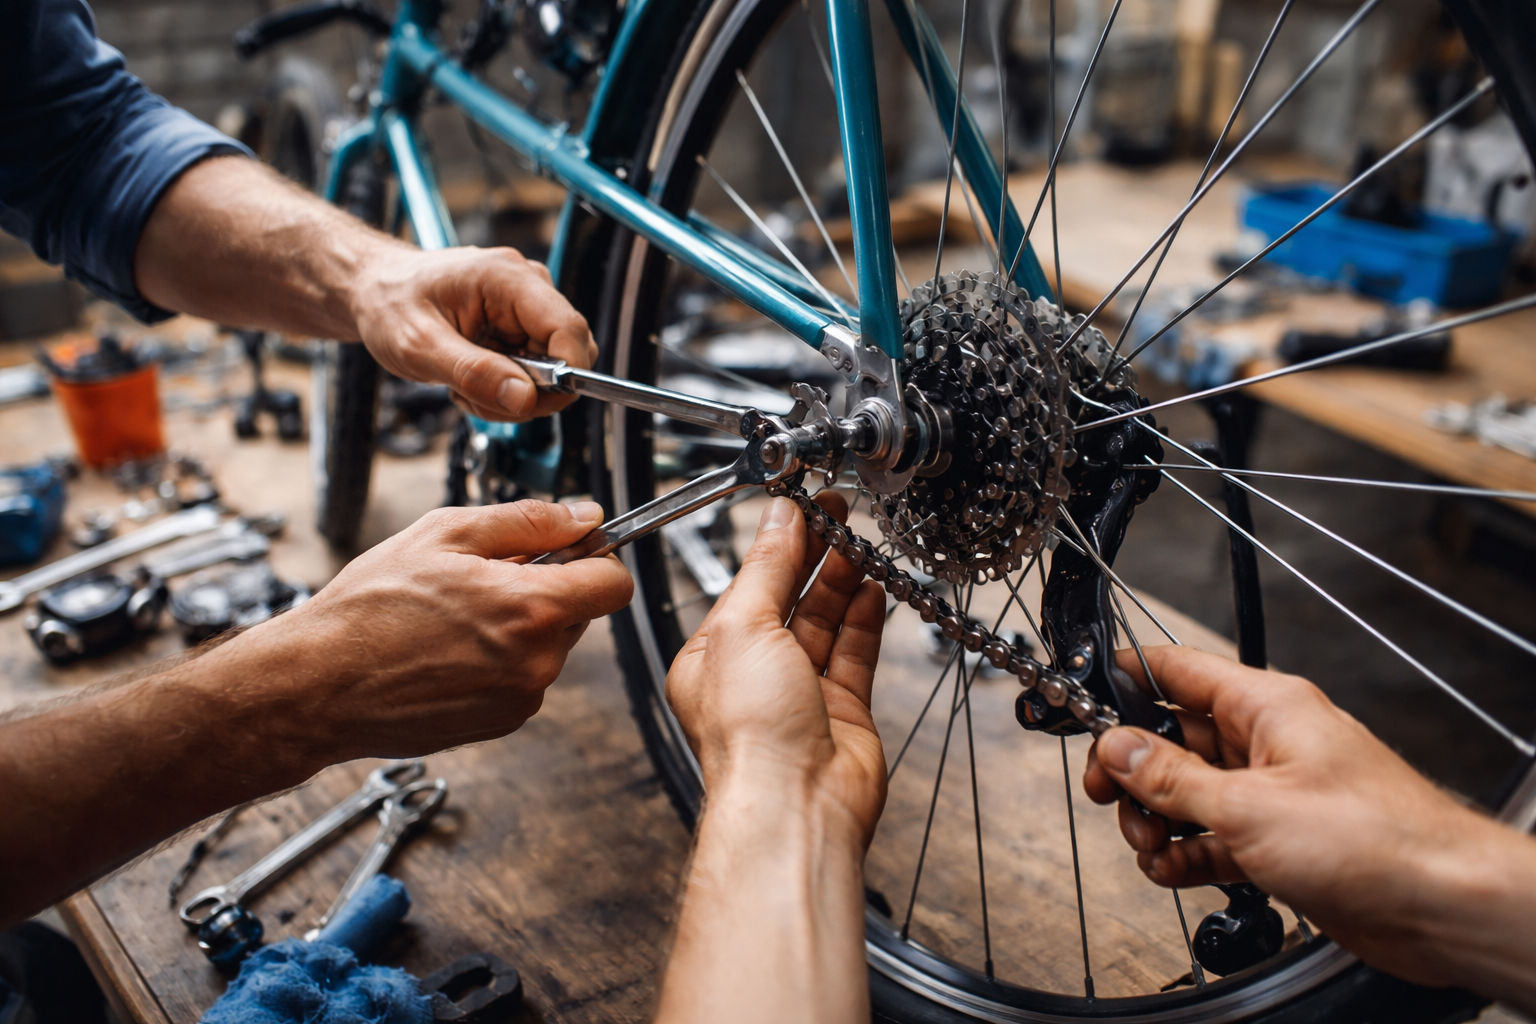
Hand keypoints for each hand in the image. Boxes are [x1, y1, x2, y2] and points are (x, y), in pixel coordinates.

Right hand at [268, 500, 631, 758]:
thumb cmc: (369, 609)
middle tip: (482, 579)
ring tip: (454, 618)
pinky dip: (499, 661)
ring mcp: (521, 699)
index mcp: (531, 608)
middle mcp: (537, 661)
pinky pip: (523, 678)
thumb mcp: (445, 534)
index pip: (615, 583)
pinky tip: (448, 651)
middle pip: (580, 612)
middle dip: (545, 589)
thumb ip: (528, 521)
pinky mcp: (501, 723)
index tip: (569, 550)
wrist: (318, 685)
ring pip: (549, 646)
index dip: (596, 558)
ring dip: (519, 626)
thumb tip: (583, 516)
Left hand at [349, 245, 596, 420]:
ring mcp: (527, 307)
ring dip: (511, 394)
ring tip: (464, 384)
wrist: (374, 291)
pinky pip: (535, 373)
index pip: (570, 329)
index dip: (565, 375)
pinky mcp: (521, 327)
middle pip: (567, 356)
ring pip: (553, 372)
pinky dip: (504, 389)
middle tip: (476, 395)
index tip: (529, 402)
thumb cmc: (389, 303)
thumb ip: (473, 372)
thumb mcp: (419, 346)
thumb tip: (525, 398)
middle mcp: (527, 287)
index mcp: (507, 278)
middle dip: (527, 393)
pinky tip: (471, 378)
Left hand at [665, 494, 887, 845]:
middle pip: (788, 599)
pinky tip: (871, 587)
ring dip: (841, 580)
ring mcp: (800, 694)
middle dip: (813, 556)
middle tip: (838, 516)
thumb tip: (778, 521)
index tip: (802, 508)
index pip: (747, 584)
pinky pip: (854, 652)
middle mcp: (754, 676)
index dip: (776, 543)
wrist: (795, 804)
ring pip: (824, 622)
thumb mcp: (744, 628)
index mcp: (711, 658)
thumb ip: (766, 569)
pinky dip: (864, 618)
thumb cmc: (750, 736)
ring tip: (858, 542)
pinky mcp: (842, 711)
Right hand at [1082, 645, 1517, 983]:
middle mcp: (1267, 743)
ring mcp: (1273, 793)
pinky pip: (1212, 835)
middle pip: (1173, 739)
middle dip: (1135, 771)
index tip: (1082, 698)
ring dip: (1157, 819)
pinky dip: (1185, 852)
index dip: (1124, 678)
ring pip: (1189, 792)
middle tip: (1108, 795)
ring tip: (1151, 845)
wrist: (1442, 907)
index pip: (1177, 670)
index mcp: (1265, 706)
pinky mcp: (1279, 841)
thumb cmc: (1375, 839)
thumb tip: (1118, 748)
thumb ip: (1172, 778)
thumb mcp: (1248, 806)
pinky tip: (1172, 870)